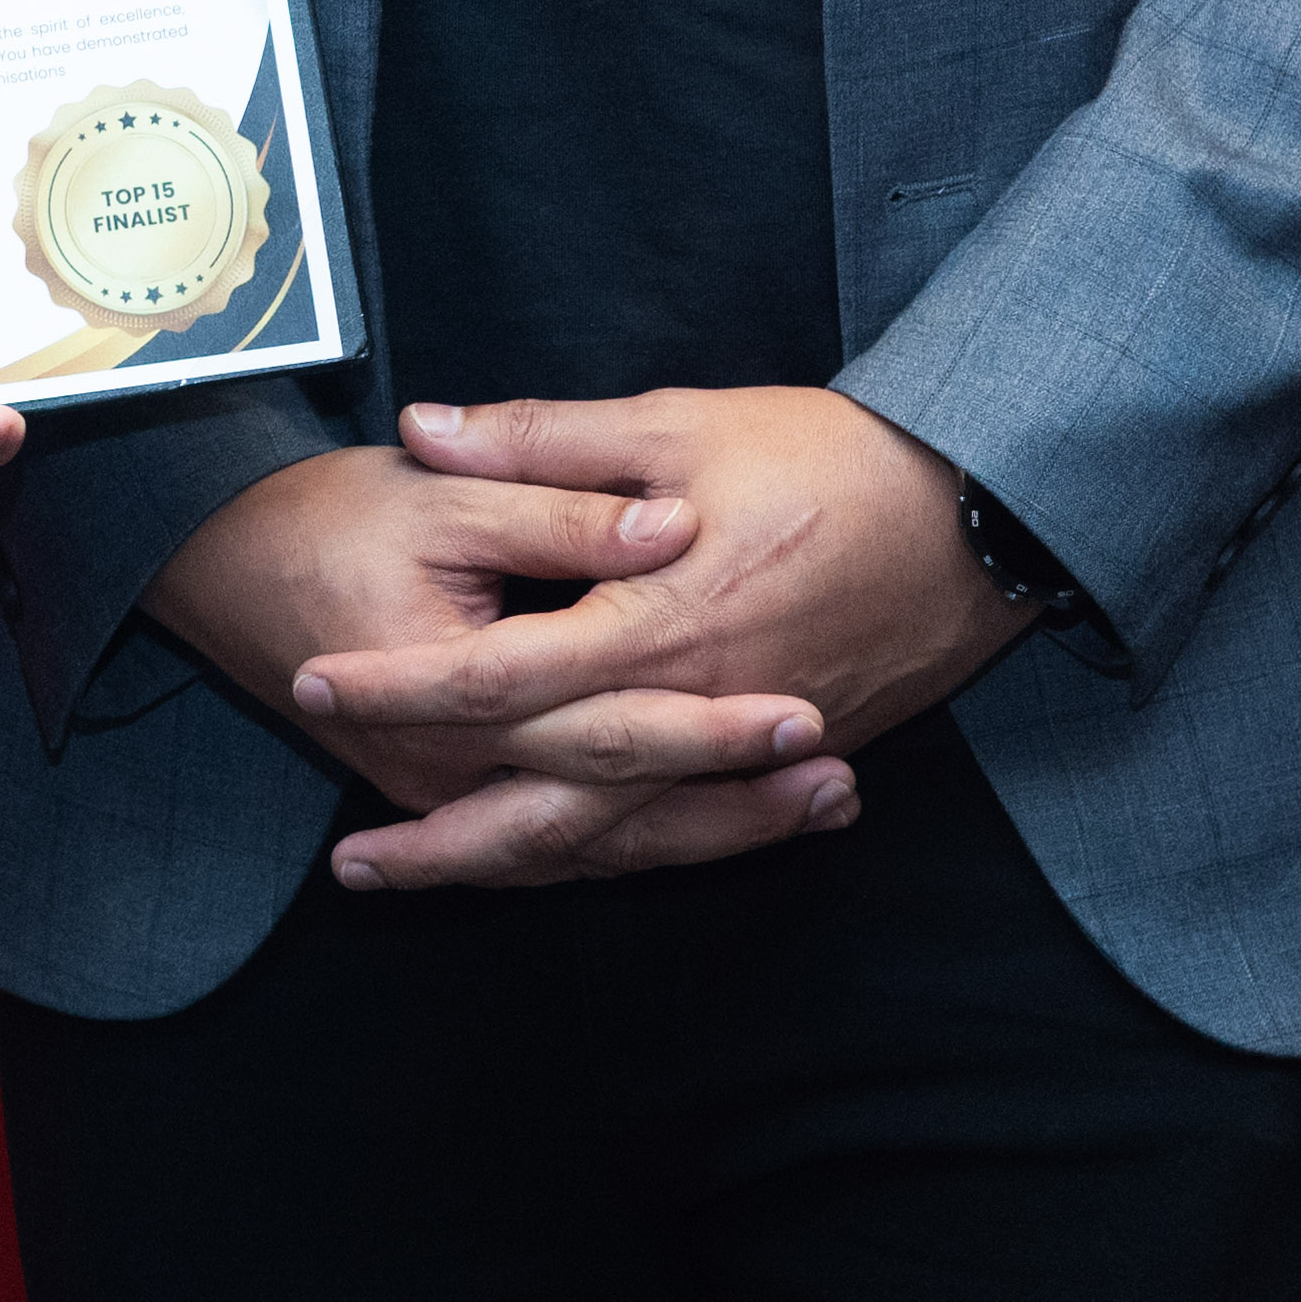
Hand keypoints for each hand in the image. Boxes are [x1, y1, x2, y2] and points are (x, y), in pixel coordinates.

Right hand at [135, 444, 851, 890]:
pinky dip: (650, 839)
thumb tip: (667, 522)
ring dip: (712, 833)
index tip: (808, 713)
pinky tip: (734, 821)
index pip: (609, 730)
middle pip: (619, 815)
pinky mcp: (450, 794)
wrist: (216, 559)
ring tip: (826, 807)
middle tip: (842, 786)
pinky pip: (564, 846)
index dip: (711, 729)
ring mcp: (447, 795)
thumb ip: (558, 506)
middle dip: (736, 807)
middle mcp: (453, 772)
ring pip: (598, 846)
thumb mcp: (440, 496)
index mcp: (460, 699)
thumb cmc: (322, 516)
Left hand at [296, 390, 1021, 883]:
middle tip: (351, 866)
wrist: (986, 514)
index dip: (399, 685)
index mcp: (658, 624)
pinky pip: (678, 833)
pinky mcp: (788, 762)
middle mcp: (696, 709)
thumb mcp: (680, 423)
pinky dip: (607, 855)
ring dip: (511, 864)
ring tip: (421, 878)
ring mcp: (745, 751)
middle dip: (442, 841)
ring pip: (611, 839)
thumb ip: (545, 437)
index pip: (498, 677)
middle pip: (546, 805)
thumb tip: (426, 428)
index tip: (314, 683)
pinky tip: (548, 859)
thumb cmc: (835, 456)